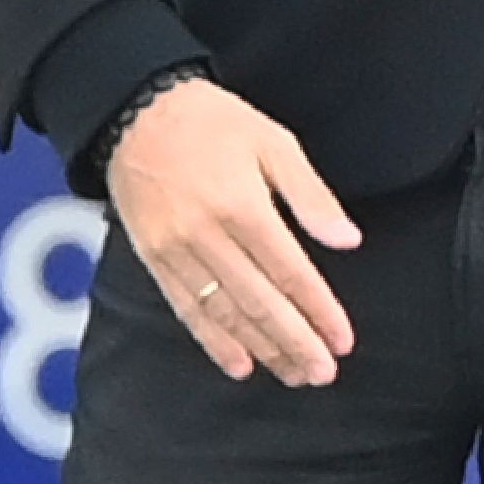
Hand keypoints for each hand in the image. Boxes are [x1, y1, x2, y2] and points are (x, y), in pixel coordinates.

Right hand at [104, 76, 360, 385]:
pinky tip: (239, 365)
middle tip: (323, 372)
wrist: (135, 109)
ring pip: (225, 314)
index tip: (342, 340)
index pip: (291, 273)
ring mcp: (176, 250)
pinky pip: (186, 309)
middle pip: (260, 303)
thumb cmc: (210, 121)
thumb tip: (348, 240)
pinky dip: (213, 341)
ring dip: (262, 349)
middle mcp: (207, 235)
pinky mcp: (152, 258)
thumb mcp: (273, 142)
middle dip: (295, 342)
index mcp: (242, 205)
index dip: (319, 311)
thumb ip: (311, 196)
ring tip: (293, 374)